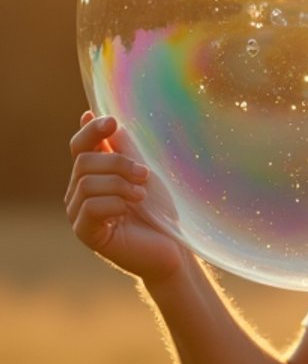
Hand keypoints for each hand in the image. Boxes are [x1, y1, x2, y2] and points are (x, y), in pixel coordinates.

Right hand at [65, 112, 184, 284]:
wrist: (173, 249)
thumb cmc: (161, 211)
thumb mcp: (142, 172)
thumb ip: (120, 148)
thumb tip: (90, 114)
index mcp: (93, 174)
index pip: (80, 145)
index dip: (91, 131)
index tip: (112, 122)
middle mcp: (79, 192)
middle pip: (83, 162)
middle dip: (117, 163)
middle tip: (145, 174)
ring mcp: (79, 214)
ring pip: (86, 183)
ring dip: (119, 184)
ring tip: (142, 195)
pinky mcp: (86, 233)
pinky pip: (90, 207)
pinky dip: (114, 203)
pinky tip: (130, 209)